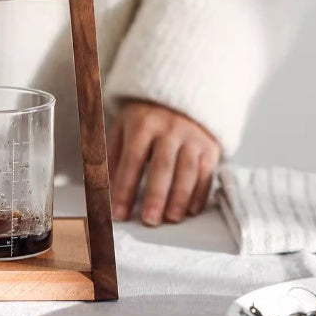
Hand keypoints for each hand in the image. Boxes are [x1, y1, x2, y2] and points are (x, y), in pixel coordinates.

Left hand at [108, 100, 220, 225]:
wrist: (180, 95)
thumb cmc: (144, 120)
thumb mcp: (123, 129)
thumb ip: (113, 159)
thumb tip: (105, 191)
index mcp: (142, 124)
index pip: (132, 160)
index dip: (125, 188)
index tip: (119, 214)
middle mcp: (170, 129)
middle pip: (162, 166)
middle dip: (156, 196)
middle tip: (149, 221)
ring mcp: (192, 137)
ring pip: (188, 171)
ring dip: (180, 198)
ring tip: (171, 219)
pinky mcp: (210, 146)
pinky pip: (207, 172)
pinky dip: (200, 193)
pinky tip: (191, 211)